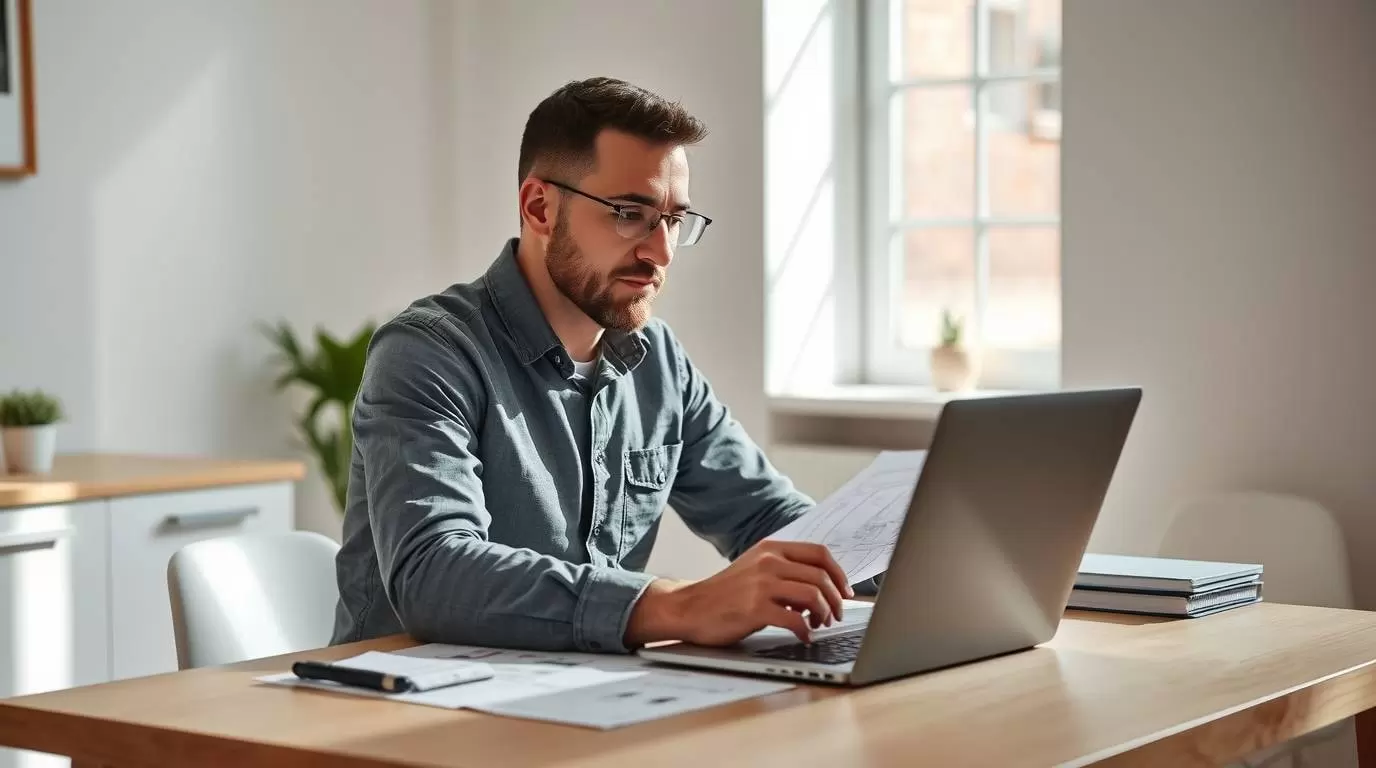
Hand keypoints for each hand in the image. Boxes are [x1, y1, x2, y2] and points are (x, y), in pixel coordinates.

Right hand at [625, 541, 852, 646]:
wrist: (689, 607)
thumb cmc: (725, 594)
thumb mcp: (756, 570)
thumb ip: (785, 572)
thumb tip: (822, 588)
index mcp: (771, 549)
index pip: (820, 553)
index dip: (839, 574)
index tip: (846, 592)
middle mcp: (768, 561)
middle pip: (821, 575)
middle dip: (836, 599)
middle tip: (835, 615)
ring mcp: (761, 584)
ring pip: (813, 595)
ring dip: (824, 614)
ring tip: (819, 625)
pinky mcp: (754, 609)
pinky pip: (794, 619)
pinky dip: (806, 631)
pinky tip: (804, 636)